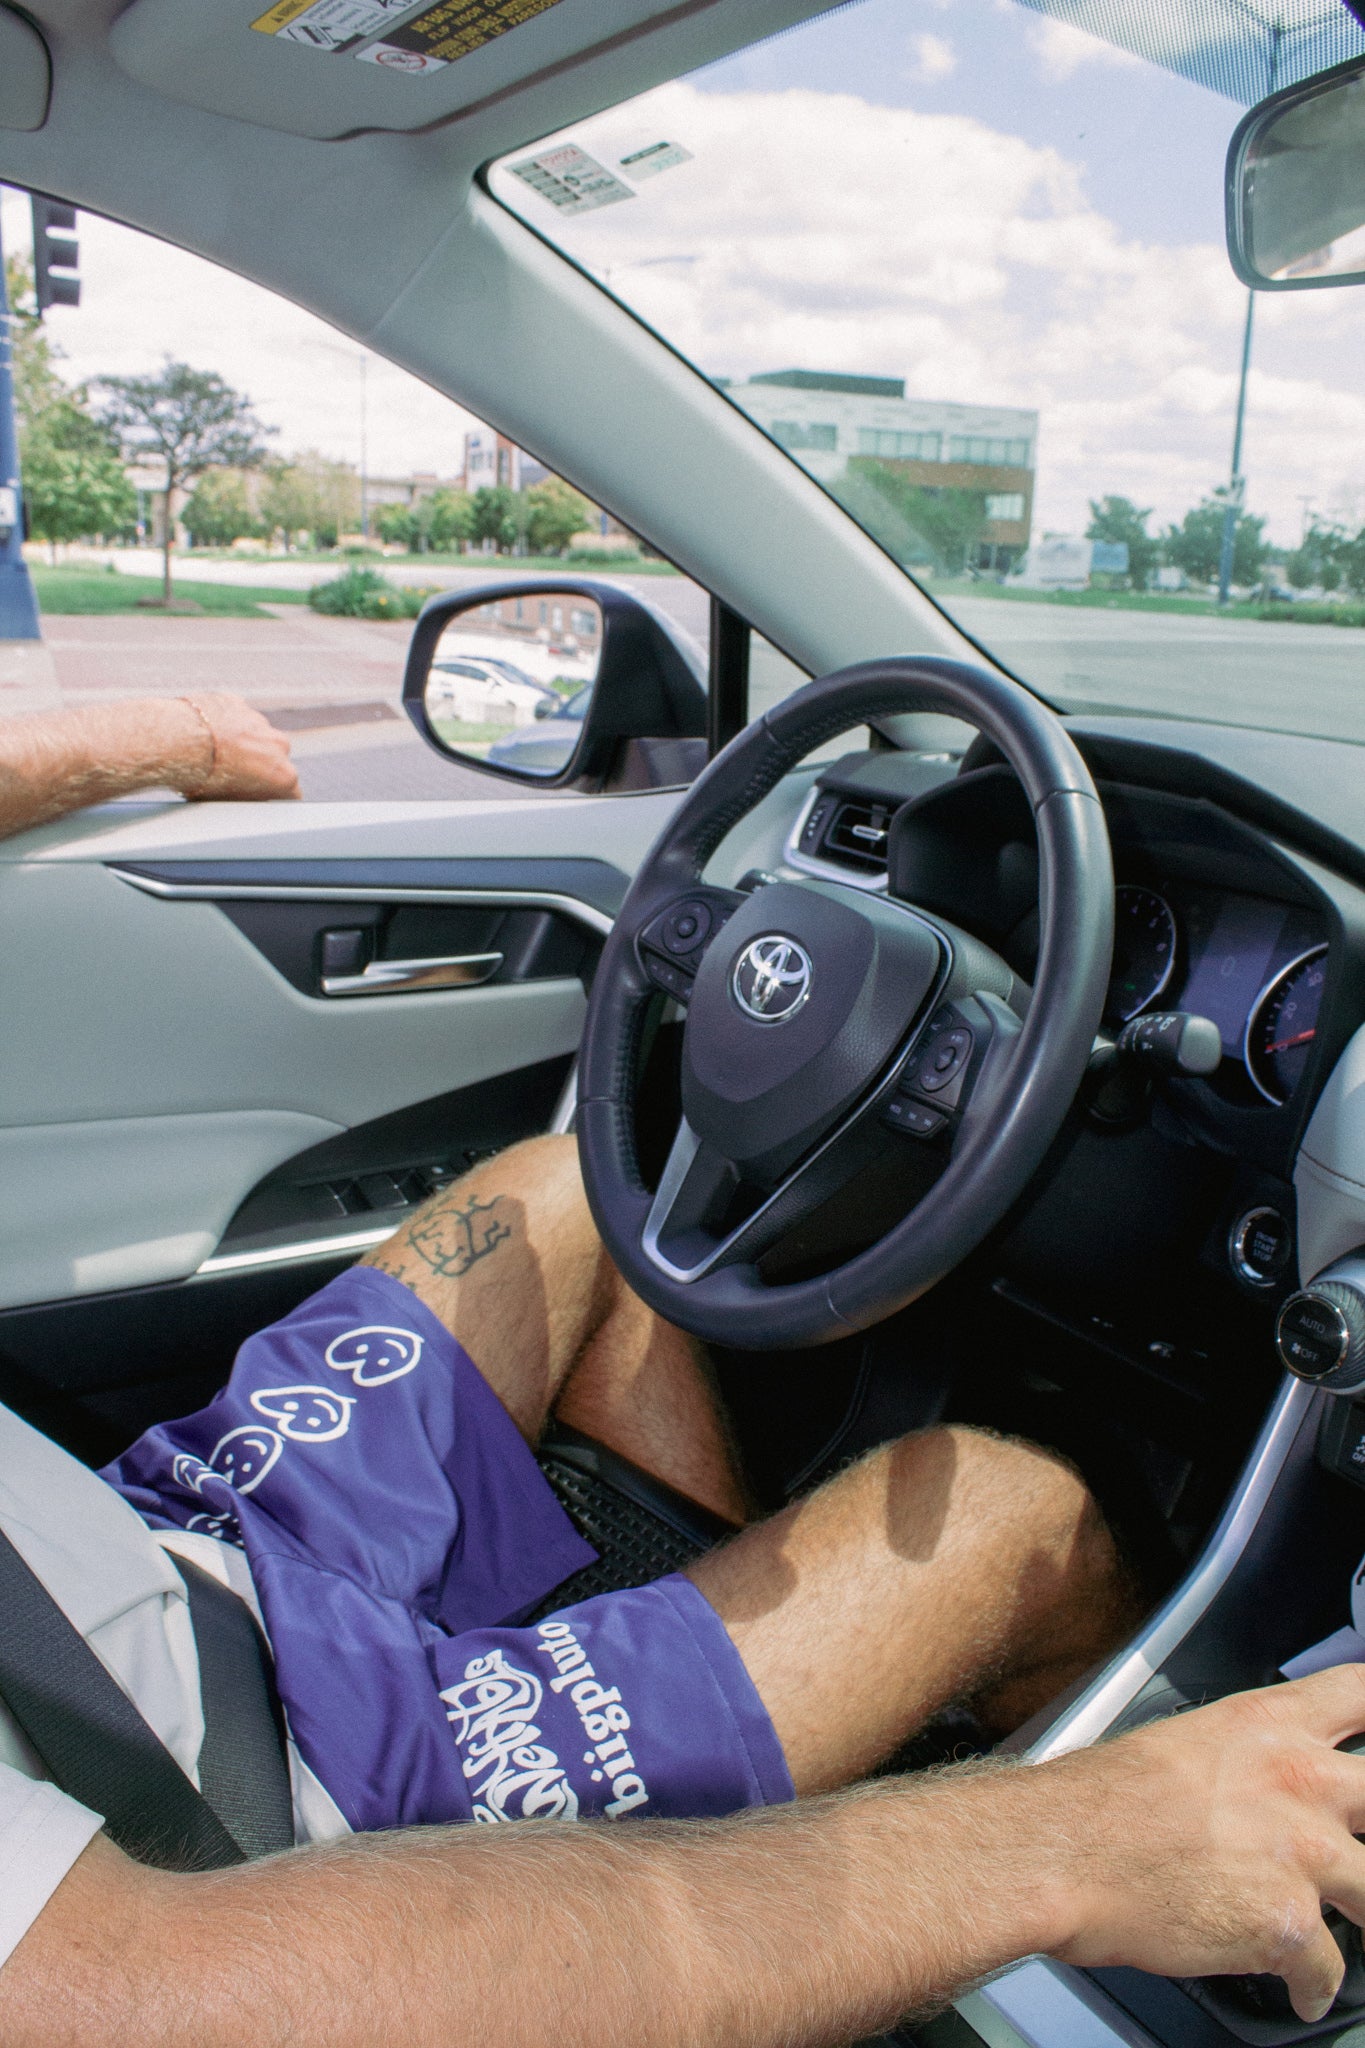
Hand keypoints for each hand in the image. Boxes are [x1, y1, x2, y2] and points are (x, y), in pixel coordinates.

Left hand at [176, 694, 299, 800]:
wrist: (176, 741)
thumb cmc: (201, 779)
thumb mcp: (229, 802)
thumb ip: (249, 798)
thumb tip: (246, 797)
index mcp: (283, 775)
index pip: (290, 791)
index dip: (272, 795)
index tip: (255, 797)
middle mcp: (279, 746)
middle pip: (276, 759)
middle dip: (260, 765)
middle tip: (231, 775)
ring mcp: (259, 721)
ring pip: (256, 735)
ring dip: (242, 742)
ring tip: (213, 753)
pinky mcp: (237, 703)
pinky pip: (235, 715)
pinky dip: (225, 723)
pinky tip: (205, 734)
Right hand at [1048, 1665, 1364, 2021]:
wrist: (1061, 1851)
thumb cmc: (1097, 1800)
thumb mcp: (1179, 1742)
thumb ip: (1242, 1761)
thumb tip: (1253, 1788)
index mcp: (1265, 1724)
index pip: (1358, 1691)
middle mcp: (1298, 1780)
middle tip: (1350, 1854)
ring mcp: (1302, 1852)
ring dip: (1353, 1914)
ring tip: (1338, 1929)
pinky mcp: (1288, 1922)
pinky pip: (1328, 1971)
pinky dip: (1312, 1987)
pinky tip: (1296, 1989)